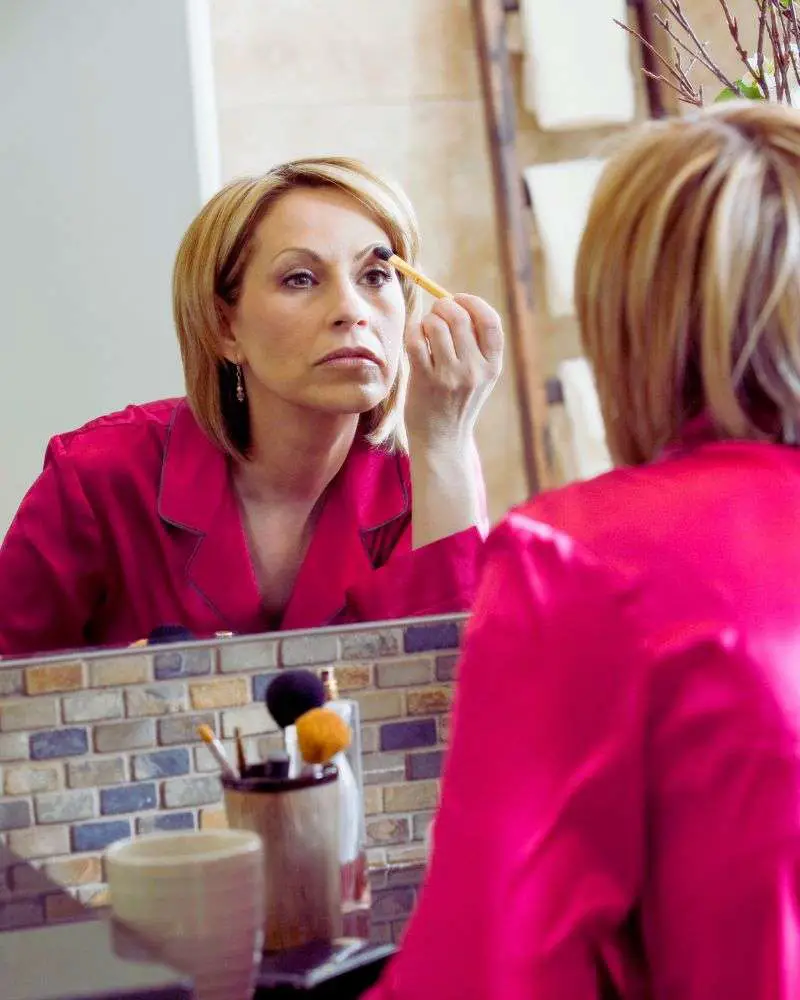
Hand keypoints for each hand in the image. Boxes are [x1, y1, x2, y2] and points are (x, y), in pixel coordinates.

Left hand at [404, 293, 502, 449]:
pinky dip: (413, 332)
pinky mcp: (426, 381)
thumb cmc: (456, 403)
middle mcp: (475, 370)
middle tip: (436, 312)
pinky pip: (416, 341)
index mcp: (493, 366)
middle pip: (460, 317)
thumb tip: (454, 302)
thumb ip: (474, 345)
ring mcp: (450, 376)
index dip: (473, 303)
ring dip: (427, 320)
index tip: (459, 299)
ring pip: (436, 325)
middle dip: (444, 306)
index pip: (491, 321)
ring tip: (425, 329)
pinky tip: (414, 338)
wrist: (442, 441)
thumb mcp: (479, 377)